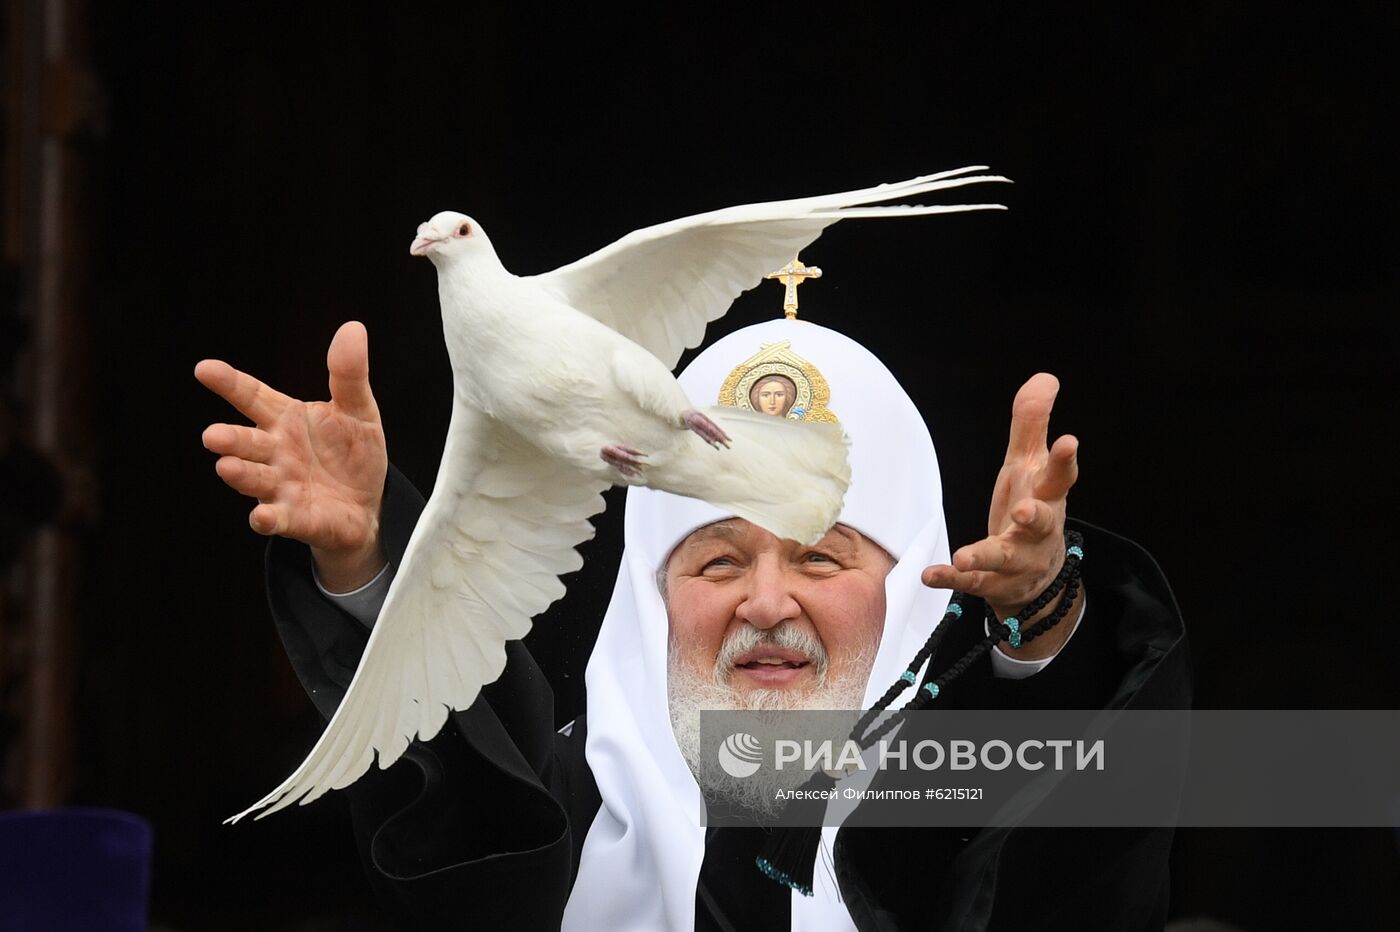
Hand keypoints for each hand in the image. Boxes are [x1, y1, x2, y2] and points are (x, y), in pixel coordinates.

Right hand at [195, 321, 388, 590]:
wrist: (367, 505)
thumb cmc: (353, 453)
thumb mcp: (358, 410)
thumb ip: (348, 375)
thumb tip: (353, 328)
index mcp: (285, 419)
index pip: (252, 396)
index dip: (229, 383)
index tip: (204, 369)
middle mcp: (274, 452)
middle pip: (245, 442)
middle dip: (230, 439)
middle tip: (212, 436)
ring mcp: (280, 487)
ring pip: (254, 479)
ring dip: (241, 474)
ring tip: (227, 466)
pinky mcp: (295, 518)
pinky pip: (277, 519)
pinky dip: (268, 518)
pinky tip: (262, 517)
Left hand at [921, 373, 1080, 657]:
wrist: (1035, 578)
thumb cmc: (1031, 507)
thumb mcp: (1029, 465)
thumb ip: (1032, 424)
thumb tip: (1046, 378)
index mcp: (1047, 496)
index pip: (1060, 476)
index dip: (1064, 459)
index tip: (1069, 441)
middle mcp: (1037, 531)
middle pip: (1043, 522)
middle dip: (1036, 517)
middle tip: (1025, 510)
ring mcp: (1016, 560)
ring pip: (1004, 558)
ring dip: (985, 555)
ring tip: (965, 556)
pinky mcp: (990, 582)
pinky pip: (969, 583)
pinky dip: (950, 579)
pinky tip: (929, 574)